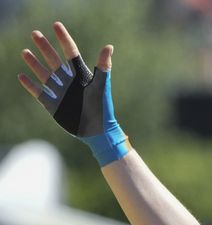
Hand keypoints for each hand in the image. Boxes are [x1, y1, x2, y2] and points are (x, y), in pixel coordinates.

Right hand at [18, 22, 129, 165]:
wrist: (97, 131)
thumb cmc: (102, 108)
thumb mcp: (101, 85)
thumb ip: (103, 66)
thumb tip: (109, 47)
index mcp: (81, 75)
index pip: (70, 52)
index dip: (63, 38)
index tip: (56, 25)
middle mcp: (69, 81)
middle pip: (54, 60)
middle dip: (45, 47)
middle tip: (35, 33)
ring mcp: (60, 93)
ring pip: (44, 74)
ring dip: (34, 63)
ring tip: (26, 52)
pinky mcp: (53, 105)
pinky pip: (39, 93)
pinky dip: (31, 85)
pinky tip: (22, 76)